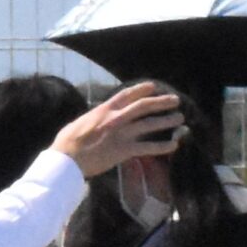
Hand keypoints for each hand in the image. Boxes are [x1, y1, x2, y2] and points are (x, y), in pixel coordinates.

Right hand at [58, 84, 185, 178]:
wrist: (67, 160)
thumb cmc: (68, 142)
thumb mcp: (81, 121)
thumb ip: (95, 116)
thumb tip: (99, 115)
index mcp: (104, 109)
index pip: (127, 95)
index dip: (143, 89)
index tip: (154, 86)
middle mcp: (116, 118)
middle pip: (144, 106)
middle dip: (161, 102)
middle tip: (176, 100)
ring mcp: (122, 134)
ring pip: (150, 124)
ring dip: (167, 120)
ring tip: (180, 118)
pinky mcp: (124, 151)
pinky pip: (148, 147)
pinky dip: (163, 147)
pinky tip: (174, 145)